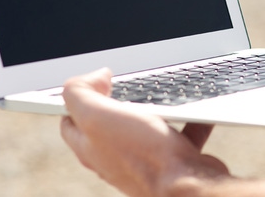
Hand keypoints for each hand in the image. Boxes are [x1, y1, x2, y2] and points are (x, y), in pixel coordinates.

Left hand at [60, 68, 229, 196]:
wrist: (187, 186)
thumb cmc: (144, 156)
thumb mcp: (96, 116)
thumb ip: (80, 94)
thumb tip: (92, 78)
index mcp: (90, 148)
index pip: (70, 120)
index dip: (80, 96)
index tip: (100, 82)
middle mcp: (113, 158)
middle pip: (107, 125)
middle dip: (118, 101)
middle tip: (128, 88)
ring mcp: (143, 161)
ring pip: (144, 129)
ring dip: (155, 111)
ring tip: (163, 98)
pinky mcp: (171, 164)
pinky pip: (179, 136)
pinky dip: (187, 121)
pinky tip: (194, 111)